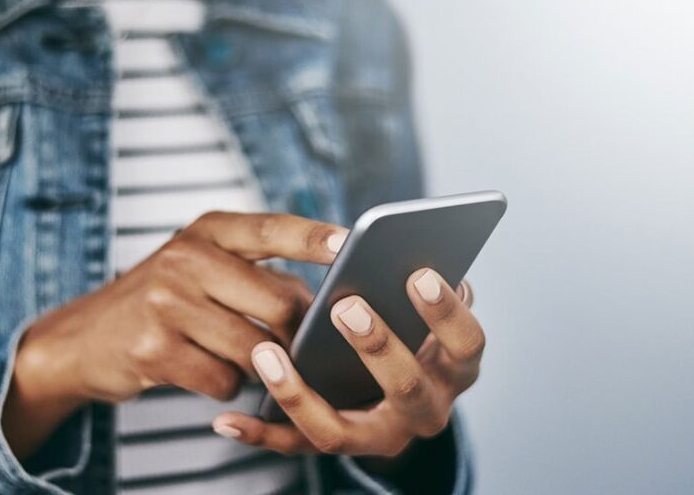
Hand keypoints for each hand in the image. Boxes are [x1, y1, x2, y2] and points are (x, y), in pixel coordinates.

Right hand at [2, 211, 347, 457]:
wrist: (82, 339)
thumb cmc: (160, 302)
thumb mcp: (198, 266)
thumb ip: (254, 272)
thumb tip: (326, 297)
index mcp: (206, 231)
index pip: (272, 229)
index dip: (314, 238)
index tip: (350, 244)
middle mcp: (186, 259)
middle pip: (278, 302)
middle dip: (297, 332)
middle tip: (301, 346)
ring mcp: (167, 303)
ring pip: (255, 348)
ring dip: (260, 365)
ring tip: (239, 357)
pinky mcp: (154, 349)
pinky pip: (224, 380)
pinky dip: (226, 385)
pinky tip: (205, 371)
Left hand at [211, 269, 482, 457]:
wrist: (387, 392)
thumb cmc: (406, 326)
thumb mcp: (423, 308)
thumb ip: (421, 284)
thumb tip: (414, 247)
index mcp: (454, 370)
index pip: (467, 346)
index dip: (447, 313)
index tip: (418, 272)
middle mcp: (425, 411)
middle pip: (408, 390)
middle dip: (378, 347)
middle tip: (345, 305)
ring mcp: (378, 436)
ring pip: (339, 431)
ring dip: (299, 394)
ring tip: (266, 354)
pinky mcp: (334, 444)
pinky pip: (292, 446)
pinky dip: (258, 433)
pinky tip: (226, 417)